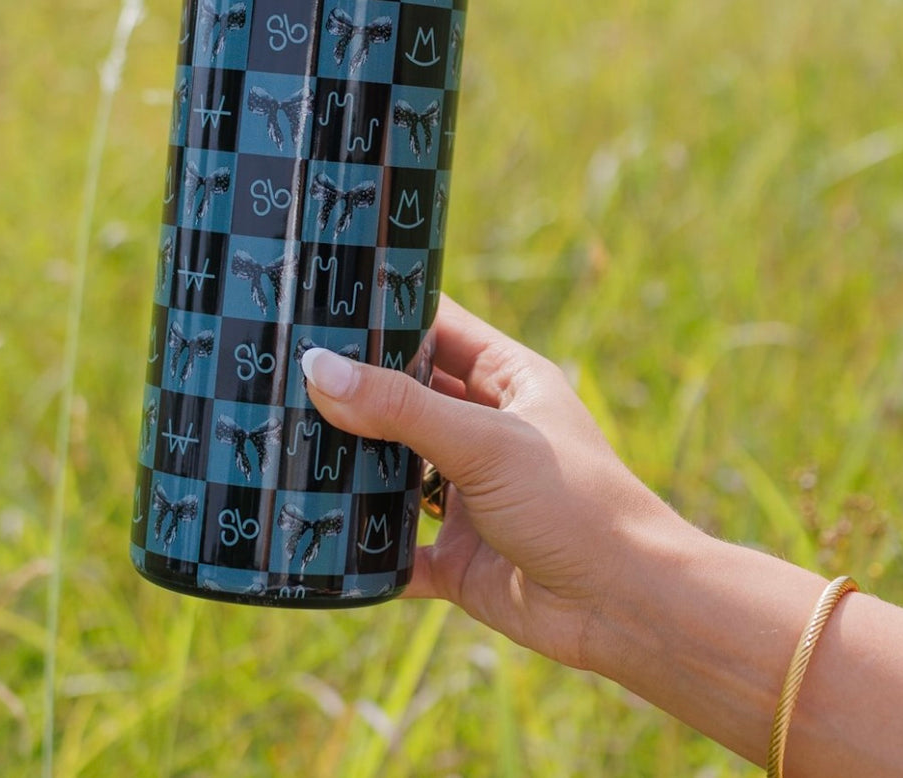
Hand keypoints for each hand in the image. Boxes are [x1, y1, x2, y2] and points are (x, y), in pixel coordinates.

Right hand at [299, 295, 679, 670]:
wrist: (625, 607)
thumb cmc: (575, 502)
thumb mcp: (485, 443)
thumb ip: (402, 409)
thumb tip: (318, 369)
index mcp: (508, 380)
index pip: (439, 326)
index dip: (387, 311)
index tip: (321, 295)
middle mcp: (486, 431)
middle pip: (407, 398)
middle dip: (353, 390)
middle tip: (279, 371)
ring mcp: (469, 494)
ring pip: (395, 470)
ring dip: (351, 464)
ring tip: (277, 440)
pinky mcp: (457, 557)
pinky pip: (396, 548)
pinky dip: (361, 547)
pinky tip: (311, 535)